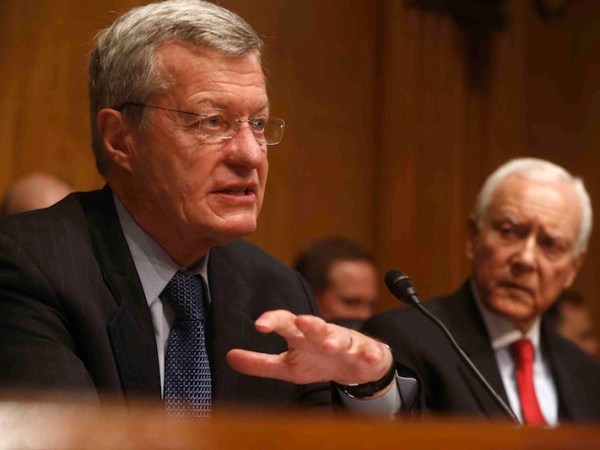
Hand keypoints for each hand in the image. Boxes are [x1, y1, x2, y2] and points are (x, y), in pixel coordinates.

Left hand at [226, 309, 392, 386]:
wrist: (357, 364)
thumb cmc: (318, 360)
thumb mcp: (287, 366)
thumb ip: (260, 363)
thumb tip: (229, 356)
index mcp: (301, 334)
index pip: (286, 321)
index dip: (274, 321)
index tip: (260, 326)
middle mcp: (322, 333)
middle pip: (316, 325)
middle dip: (310, 323)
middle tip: (301, 322)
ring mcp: (346, 342)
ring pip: (342, 337)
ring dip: (337, 340)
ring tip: (332, 345)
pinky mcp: (366, 352)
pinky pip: (369, 352)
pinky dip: (371, 354)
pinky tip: (370, 358)